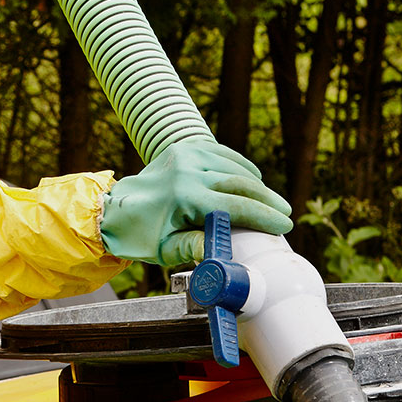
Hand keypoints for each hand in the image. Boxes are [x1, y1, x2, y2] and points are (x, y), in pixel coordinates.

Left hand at [100, 139, 291, 266]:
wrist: (116, 209)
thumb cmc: (141, 235)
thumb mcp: (166, 250)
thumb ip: (195, 248)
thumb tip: (225, 253)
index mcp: (184, 197)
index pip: (236, 206)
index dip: (264, 216)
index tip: (284, 225)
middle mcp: (187, 171)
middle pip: (241, 183)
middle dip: (267, 200)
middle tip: (286, 213)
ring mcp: (186, 154)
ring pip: (235, 167)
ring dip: (256, 183)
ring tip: (271, 201)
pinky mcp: (185, 147)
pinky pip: (222, 154)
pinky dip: (240, 166)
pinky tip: (252, 179)